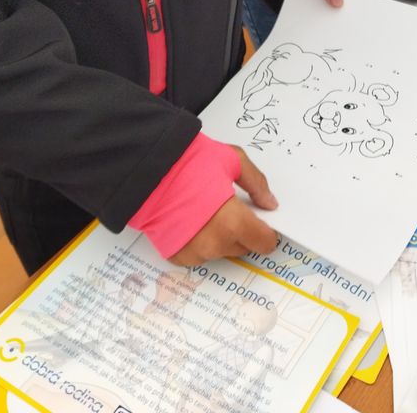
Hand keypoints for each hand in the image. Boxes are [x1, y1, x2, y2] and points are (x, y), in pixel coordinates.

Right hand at [168, 147, 277, 265]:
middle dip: (241, 230)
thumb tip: (269, 203)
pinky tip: (189, 220)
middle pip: (243, 247)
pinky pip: (198, 254)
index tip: (260, 220)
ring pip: (220, 251)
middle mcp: (215, 245)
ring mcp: (194, 254)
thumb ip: (257, 183)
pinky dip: (198, 241)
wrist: (146, 170)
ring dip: (220, 237)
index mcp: (234, 222)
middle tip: (228, 207)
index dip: (266, 231)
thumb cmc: (189, 161)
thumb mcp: (232, 160)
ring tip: (204, 210)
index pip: (264, 242)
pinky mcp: (176, 256)